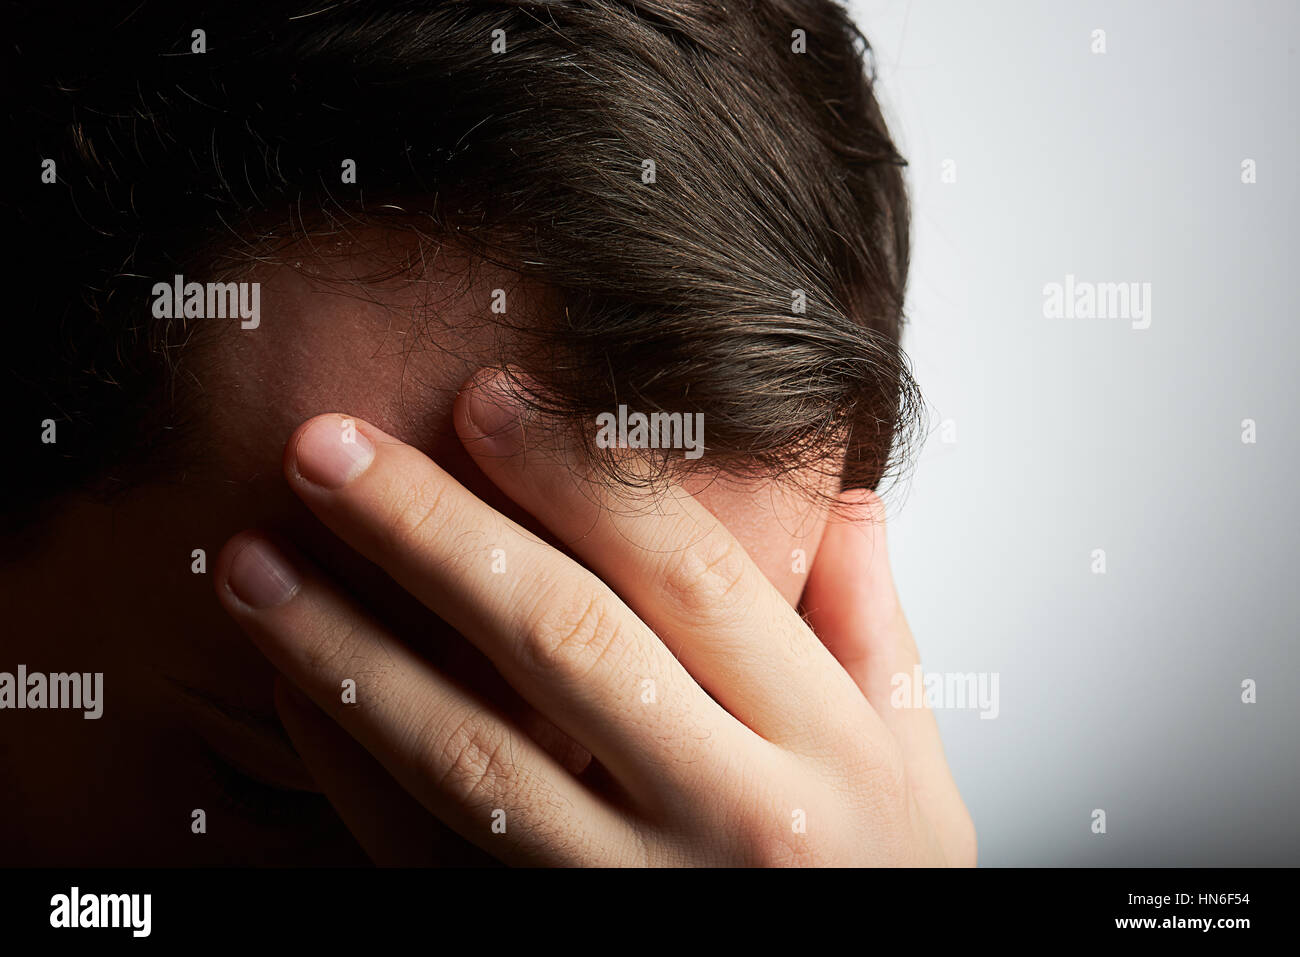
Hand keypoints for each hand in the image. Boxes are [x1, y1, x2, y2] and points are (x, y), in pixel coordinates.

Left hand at [214, 369, 975, 865]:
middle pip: (563, 640)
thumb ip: (873, 631)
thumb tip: (848, 502)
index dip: (580, 474)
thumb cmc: (873, 894)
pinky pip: (426, 852)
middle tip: (330, 446)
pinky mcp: (538, 941)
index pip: (689, 576)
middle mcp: (728, 819)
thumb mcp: (914, 773)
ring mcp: (627, 894)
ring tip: (257, 560)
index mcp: (824, 751)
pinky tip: (297, 684)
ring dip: (348, 647)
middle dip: (433, 530)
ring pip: (470, 753)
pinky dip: (350, 765)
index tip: (489, 397)